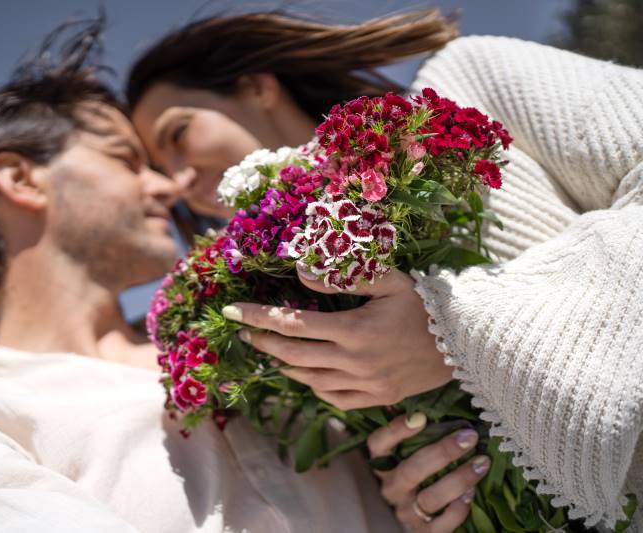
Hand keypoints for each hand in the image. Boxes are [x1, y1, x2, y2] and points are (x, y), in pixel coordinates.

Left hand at [222, 269, 450, 409]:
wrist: (467, 342)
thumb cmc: (426, 304)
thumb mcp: (388, 279)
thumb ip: (343, 275)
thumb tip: (300, 273)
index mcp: (353, 329)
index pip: (291, 323)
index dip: (256, 317)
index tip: (230, 312)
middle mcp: (354, 362)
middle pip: (292, 354)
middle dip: (262, 342)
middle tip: (244, 332)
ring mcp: (365, 385)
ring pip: (309, 380)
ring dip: (284, 364)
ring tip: (270, 351)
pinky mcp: (378, 399)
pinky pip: (334, 399)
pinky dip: (313, 387)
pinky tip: (306, 375)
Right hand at [370, 414, 489, 531]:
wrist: (422, 511)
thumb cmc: (423, 466)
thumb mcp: (414, 447)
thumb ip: (422, 428)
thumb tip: (438, 398)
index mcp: (382, 462)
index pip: (378, 444)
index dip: (397, 430)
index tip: (422, 416)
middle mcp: (390, 487)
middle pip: (411, 470)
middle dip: (443, 452)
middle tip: (469, 437)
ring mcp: (406, 510)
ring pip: (430, 497)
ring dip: (459, 478)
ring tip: (481, 463)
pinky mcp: (424, 531)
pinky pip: (441, 524)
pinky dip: (458, 509)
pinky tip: (472, 493)